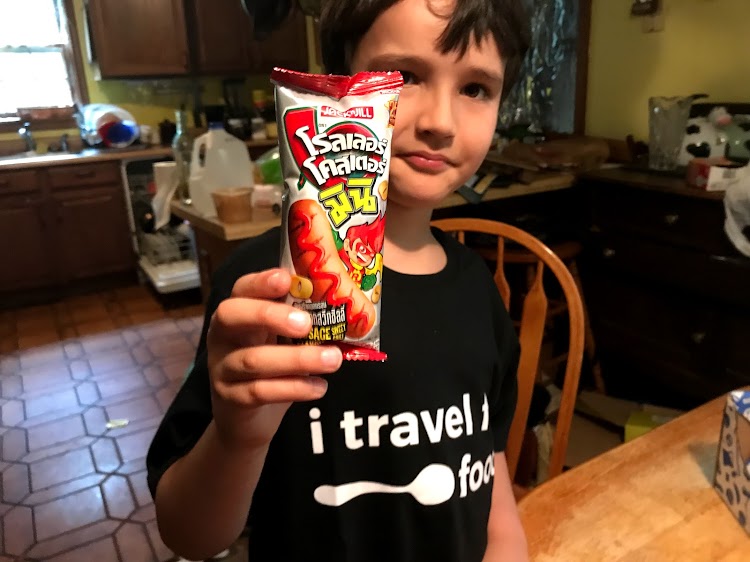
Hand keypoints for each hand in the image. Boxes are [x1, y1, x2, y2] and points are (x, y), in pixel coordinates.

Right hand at [207, 268, 341, 450]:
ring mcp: (222, 368)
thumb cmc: (271, 366)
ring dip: (297, 359)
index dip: (261, 282)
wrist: (245, 419)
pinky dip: (294, 388)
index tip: (286, 280)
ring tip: (333, 360)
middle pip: (231, 315)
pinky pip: (260, 391)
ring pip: (253, 359)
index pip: (241, 288)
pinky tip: (319, 387)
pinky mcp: (231, 399)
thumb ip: (300, 319)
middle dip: (269, 316)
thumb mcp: (281, 337)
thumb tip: (344, 303)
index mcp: (237, 312)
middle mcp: (222, 336)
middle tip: (306, 324)